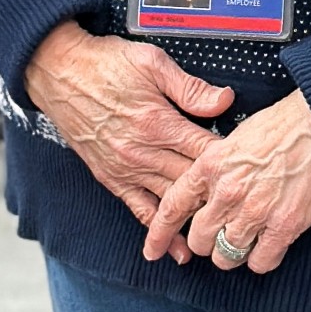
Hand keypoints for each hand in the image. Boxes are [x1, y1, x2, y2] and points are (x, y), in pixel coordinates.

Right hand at [26, 22, 232, 264]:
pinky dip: (159, 231)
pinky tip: (176, 249)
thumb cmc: (105, 64)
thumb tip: (225, 101)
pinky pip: (139, 210)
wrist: (59, 74)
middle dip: (218, 192)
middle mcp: (142, 152)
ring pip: (169, 201)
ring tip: (224, 236)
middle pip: (190, 180)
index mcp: (157, 122)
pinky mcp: (111, 178)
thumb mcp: (152, 62)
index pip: (204, 150)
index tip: (251, 168)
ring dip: (195, 217)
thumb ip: (190, 87)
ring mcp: (126, 169)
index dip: (230, 159)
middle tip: (246, 205)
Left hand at [141, 90, 310, 275]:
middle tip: (221, 231)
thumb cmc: (282, 125)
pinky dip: (261, 258)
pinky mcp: (284, 226)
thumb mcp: (234, 139)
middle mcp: (228, 193)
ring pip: (225, 256)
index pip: (172, 208)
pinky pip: (260, 262)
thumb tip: (204, 195)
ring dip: (233, 252)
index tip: (152, 250)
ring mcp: (256, 212)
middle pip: (198, 240)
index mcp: (211, 166)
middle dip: (206, 240)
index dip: (159, 234)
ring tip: (246, 238)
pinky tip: (268, 244)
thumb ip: (214, 169)